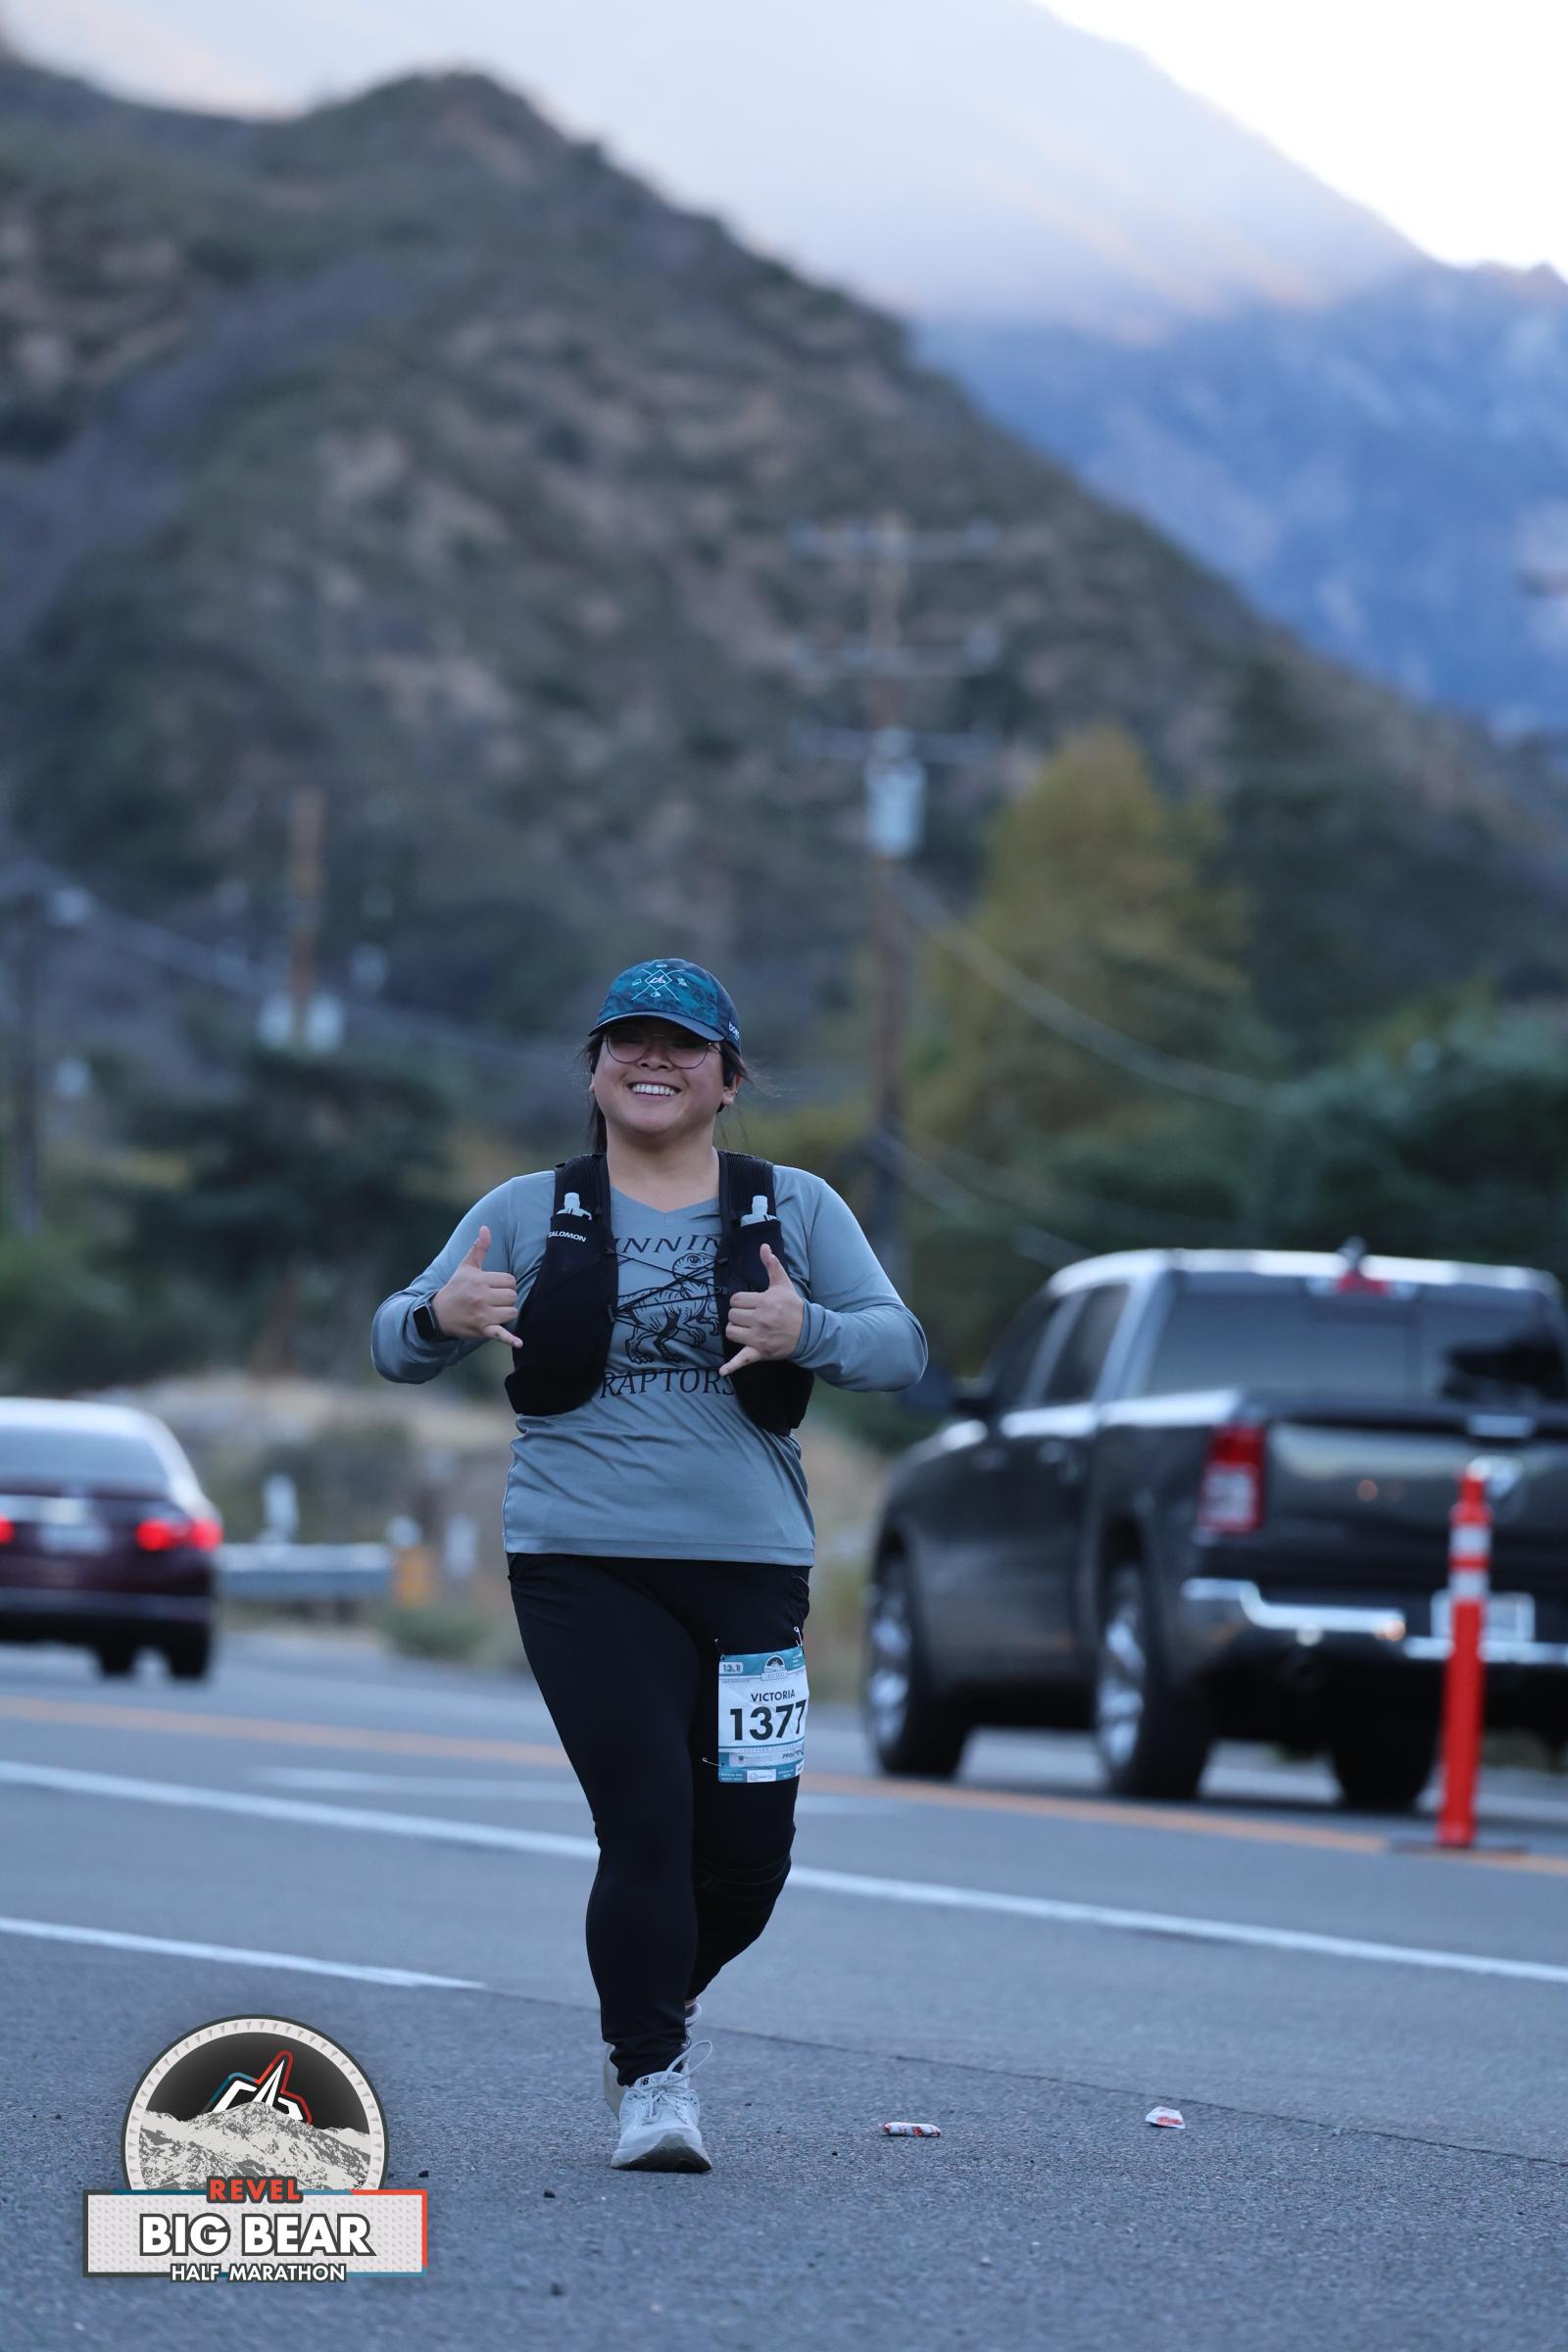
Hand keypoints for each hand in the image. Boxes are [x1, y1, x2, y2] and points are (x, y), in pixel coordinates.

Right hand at [431, 1225, 521, 1350]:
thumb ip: (479, 1248)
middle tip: (494, 1300)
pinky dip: (510, 1339)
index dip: (506, 1285)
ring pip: (512, 1312)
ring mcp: (483, 1315)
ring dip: (507, 1313)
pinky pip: (500, 1334)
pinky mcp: (483, 1330)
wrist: (439, 1313)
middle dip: (507, 1298)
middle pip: (512, 1296)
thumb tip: (485, 1228)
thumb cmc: (456, 1288)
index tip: (495, 1288)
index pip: (510, 1281)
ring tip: (495, 1311)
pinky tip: (519, 1342)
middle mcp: (482, 1297)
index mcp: (480, 1280)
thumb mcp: (466, 1267)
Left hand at [719, 1242, 803, 1377]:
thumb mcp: (783, 1285)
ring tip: (747, 1329)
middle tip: (751, 1317)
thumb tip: (764, 1246)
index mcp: (764, 1302)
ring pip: (731, 1332)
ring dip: (736, 1331)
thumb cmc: (793, 1307)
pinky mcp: (759, 1352)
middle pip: (731, 1315)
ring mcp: (758, 1338)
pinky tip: (722, 1371)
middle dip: (739, 1315)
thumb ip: (772, 1265)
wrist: (809, 1331)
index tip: (752, 1304)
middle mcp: (760, 1319)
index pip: (736, 1300)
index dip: (741, 1302)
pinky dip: (731, 1367)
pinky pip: (742, 1360)